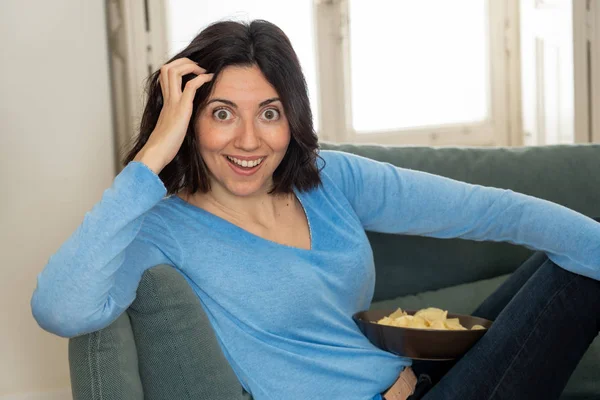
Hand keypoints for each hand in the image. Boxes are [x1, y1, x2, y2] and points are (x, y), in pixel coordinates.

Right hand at [134, 58, 213, 173]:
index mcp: (165, 102)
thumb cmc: (164, 145)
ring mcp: (173, 102)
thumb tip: (184, 123)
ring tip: (202, 70)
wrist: (156, 153)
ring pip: (174, 71)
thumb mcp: (172, 128)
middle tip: (198, 67)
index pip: (165, 76)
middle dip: (183, 62)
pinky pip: (190, 86)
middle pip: (167, 68)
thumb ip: (177, 120)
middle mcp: (167, 99)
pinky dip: (201, 79)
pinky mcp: (181, 109)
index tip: (191, 72)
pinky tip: (209, 79)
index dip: (177, 68)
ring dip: (190, 66)